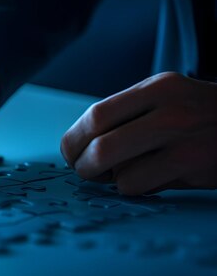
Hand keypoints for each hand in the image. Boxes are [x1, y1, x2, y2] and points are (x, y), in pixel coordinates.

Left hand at [61, 72, 216, 194]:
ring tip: (121, 176)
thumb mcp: (170, 101)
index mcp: (158, 87)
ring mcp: (183, 135)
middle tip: (86, 172)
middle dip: (82, 165)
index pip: (96, 114)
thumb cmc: (203, 120)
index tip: (72, 153)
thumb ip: (130, 116)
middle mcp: (169, 107)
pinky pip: (138, 184)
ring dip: (109, 179)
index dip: (74, 139)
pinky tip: (151, 180)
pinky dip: (134, 188)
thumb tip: (79, 146)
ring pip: (115, 168)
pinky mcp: (193, 163)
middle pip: (99, 143)